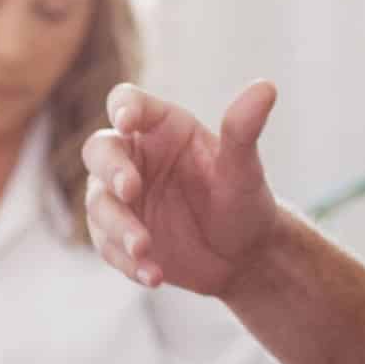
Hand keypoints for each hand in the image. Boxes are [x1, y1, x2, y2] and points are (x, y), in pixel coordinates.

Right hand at [81, 81, 279, 295]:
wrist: (243, 256)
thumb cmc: (243, 201)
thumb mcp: (244, 169)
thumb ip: (243, 131)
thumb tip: (266, 87)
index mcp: (161, 128)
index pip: (128, 103)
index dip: (123, 108)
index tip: (127, 122)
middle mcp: (133, 158)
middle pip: (99, 150)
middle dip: (111, 170)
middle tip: (131, 191)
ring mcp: (120, 199)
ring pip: (98, 203)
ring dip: (117, 226)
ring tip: (144, 248)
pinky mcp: (115, 236)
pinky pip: (107, 245)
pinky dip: (126, 262)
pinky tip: (153, 276)